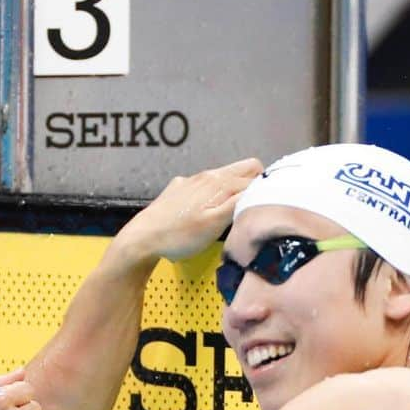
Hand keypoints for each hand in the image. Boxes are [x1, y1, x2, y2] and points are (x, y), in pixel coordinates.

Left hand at [114, 157, 262, 266]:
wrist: (142, 239)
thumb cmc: (179, 236)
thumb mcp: (216, 223)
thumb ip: (239, 203)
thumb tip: (261, 190)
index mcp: (219, 181)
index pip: (256, 178)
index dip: (265, 193)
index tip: (268, 208)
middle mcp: (206, 175)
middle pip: (244, 169)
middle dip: (254, 184)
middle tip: (253, 208)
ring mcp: (191, 181)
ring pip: (224, 177)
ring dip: (233, 190)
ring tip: (232, 213)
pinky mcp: (178, 190)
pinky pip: (205, 186)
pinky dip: (213, 194)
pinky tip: (206, 212)